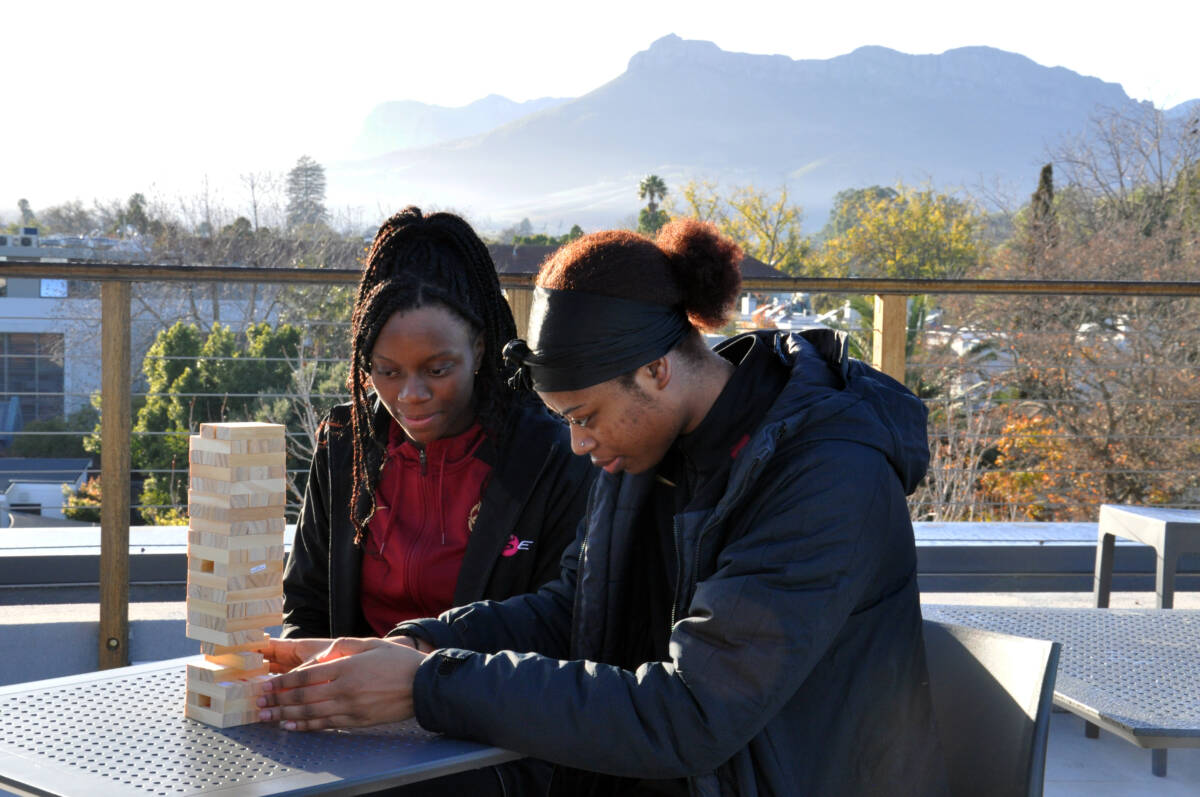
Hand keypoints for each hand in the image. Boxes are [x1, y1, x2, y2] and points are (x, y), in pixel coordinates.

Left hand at [256, 637, 427, 730]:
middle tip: (259, 704)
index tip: (268, 685)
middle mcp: (344, 689)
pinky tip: (292, 726)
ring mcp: (350, 708)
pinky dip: (306, 726)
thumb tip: (320, 653)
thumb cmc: (398, 662)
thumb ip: (343, 646)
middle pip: (303, 698)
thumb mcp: (370, 644)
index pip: (306, 677)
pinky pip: (326, 724)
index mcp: (346, 667)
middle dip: (278, 701)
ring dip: (286, 716)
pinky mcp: (357, 721)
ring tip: (268, 717)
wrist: (422, 685)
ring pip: (311, 714)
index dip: (283, 683)